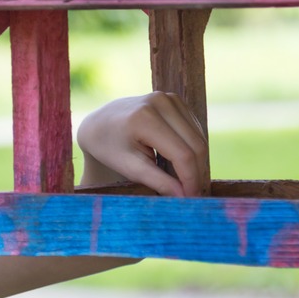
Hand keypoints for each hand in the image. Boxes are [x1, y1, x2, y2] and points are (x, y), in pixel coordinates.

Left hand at [77, 92, 207, 196]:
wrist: (99, 124)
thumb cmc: (110, 148)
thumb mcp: (130, 168)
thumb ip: (158, 182)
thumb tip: (184, 197)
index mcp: (145, 118)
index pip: (182, 154)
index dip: (191, 179)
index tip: (192, 199)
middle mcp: (161, 102)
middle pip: (196, 144)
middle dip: (197, 173)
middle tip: (193, 195)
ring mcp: (170, 98)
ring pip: (198, 137)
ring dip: (197, 162)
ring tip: (185, 181)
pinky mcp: (175, 100)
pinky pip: (194, 130)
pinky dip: (192, 149)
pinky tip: (181, 164)